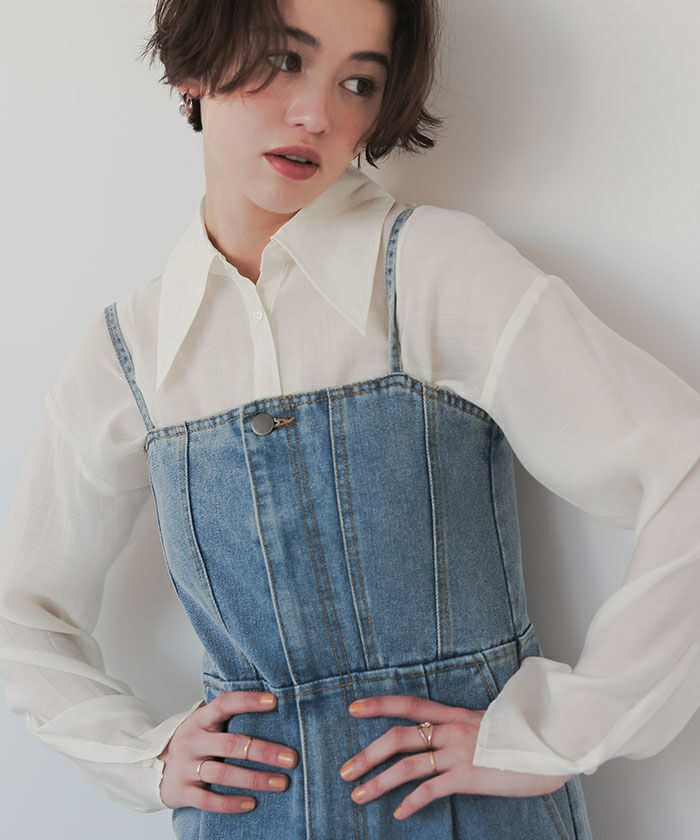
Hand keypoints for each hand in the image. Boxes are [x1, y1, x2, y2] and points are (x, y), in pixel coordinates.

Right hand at [157, 691, 298, 812]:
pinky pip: (209, 801)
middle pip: (231, 744)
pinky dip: (231, 803)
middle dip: (263, 751)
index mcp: (201, 719)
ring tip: (281, 783)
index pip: (225, 703)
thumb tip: (270, 701)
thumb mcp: (204, 722)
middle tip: (291, 758)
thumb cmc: (192, 741)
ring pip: (223, 774)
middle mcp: (193, 741)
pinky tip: (252, 803)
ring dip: (254, 779)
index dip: (249, 701)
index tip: (274, 702)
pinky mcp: (182, 792)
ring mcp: (186, 767)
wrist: (151, 767)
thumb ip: (226, 714)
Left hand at [339, 694, 572, 820]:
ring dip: (378, 781)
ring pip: (407, 765)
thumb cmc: (527, 736)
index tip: (352, 707)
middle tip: (344, 769)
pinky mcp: (470, 776)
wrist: (556, 742)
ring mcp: (460, 753)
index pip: (410, 704)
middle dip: (367, 753)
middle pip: (399, 736)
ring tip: (358, 794)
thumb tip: (450, 734)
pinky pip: (432, 790)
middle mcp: (453, 730)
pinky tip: (399, 814)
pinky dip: (412, 802)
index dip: (379, 704)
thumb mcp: (491, 724)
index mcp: (456, 714)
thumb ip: (467, 728)